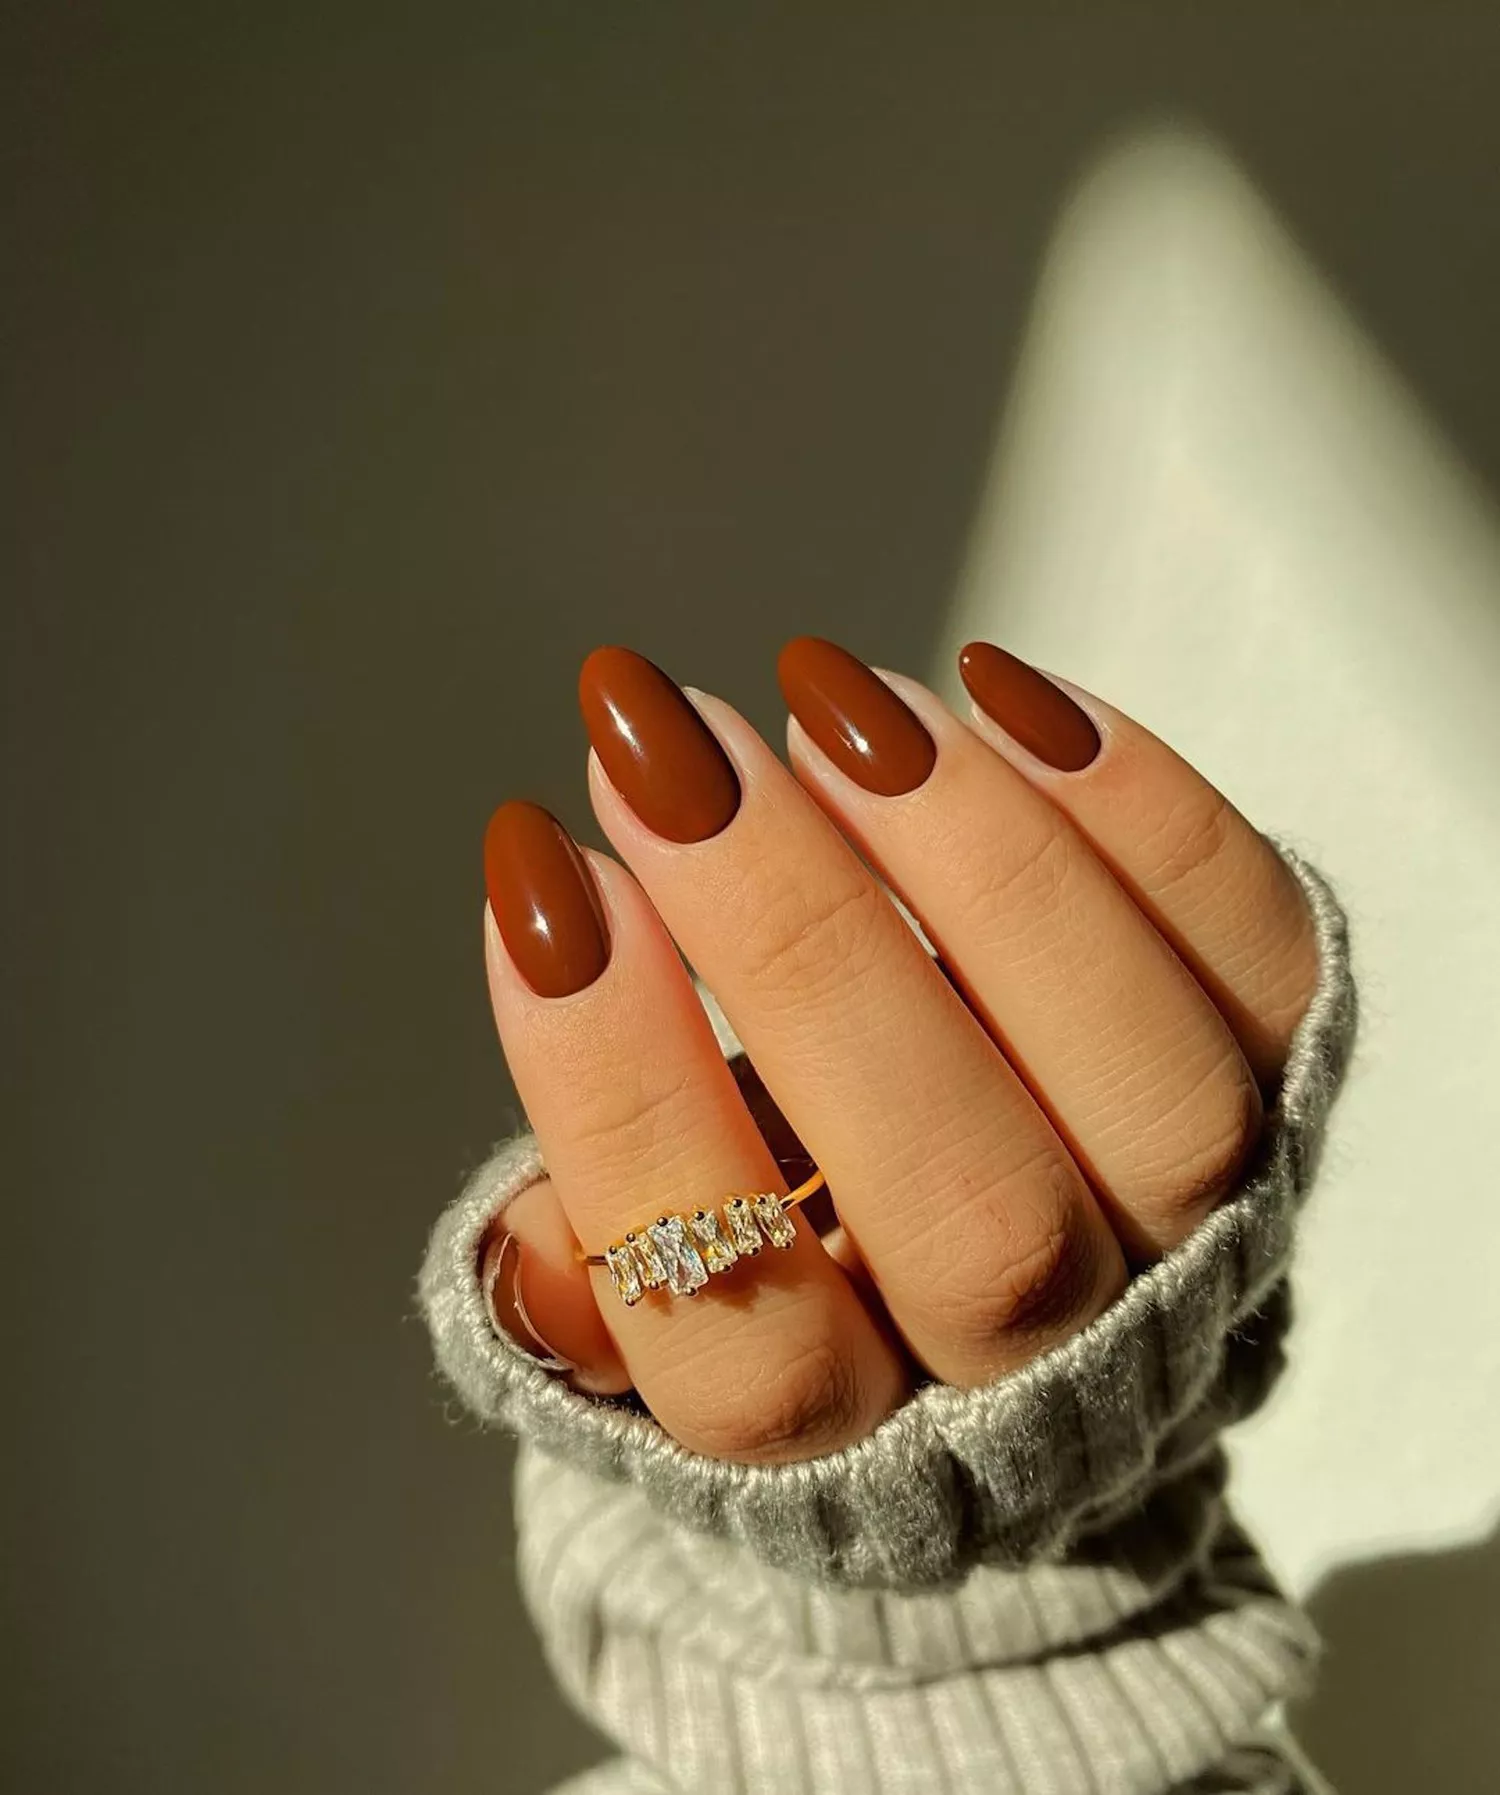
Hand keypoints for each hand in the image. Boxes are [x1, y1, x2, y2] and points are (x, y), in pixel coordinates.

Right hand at [476, 639, 1317, 1463]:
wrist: (1053, 1329)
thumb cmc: (810, 1287)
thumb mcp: (666, 1331)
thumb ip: (590, 1299)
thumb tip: (540, 1249)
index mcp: (869, 1458)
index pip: (750, 1348)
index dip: (636, 1115)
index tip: (551, 891)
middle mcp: (1059, 1369)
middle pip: (973, 1218)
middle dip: (804, 955)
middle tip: (672, 754)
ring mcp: (1206, 1231)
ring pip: (1150, 1093)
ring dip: (983, 872)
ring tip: (830, 707)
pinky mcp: (1299, 1085)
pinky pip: (1267, 965)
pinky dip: (1148, 821)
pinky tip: (996, 695)